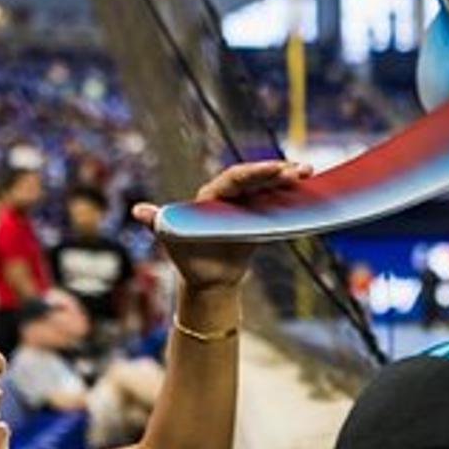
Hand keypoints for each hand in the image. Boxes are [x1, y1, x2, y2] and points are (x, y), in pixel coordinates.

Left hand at [132, 159, 311, 293]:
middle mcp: (229, 195)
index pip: (234, 178)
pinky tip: (310, 191)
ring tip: (309, 173)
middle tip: (300, 170)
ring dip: (288, 179)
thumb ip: (158, 221)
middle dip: (278, 172)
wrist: (207, 279)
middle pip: (256, 179)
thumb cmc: (188, 258)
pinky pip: (275, 201)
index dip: (255, 173)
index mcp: (210, 196)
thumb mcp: (173, 239)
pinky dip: (291, 196)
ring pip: (268, 187)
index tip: (274, 169)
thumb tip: (137, 211)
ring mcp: (246, 204)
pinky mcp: (258, 216)